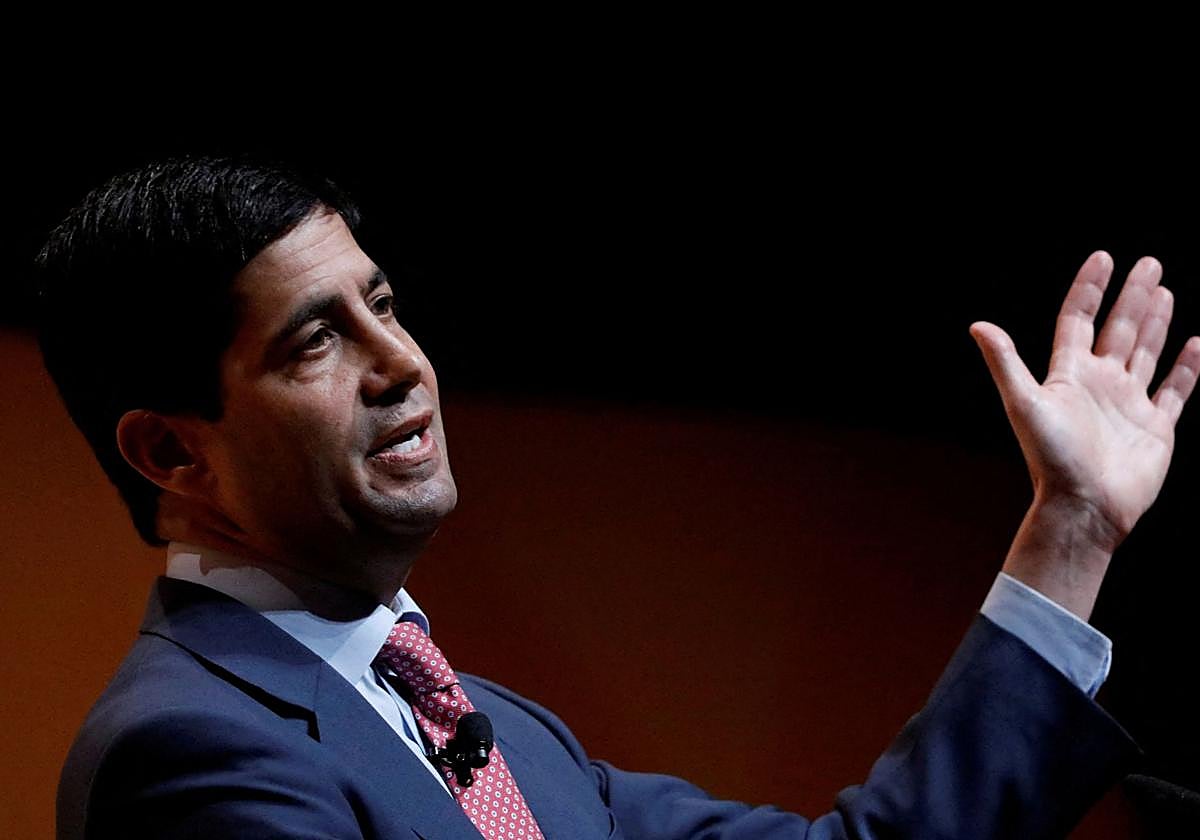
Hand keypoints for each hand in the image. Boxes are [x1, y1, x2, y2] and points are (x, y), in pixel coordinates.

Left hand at [970, 251, 1199, 617]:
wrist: (1084, 506)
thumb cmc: (1051, 457)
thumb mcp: (1024, 403)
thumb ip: (1005, 362)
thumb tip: (978, 325)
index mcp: (1069, 375)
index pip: (1079, 321)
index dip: (1090, 289)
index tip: (1103, 258)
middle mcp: (1100, 384)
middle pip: (1119, 329)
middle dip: (1133, 296)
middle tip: (1149, 263)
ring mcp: (1129, 404)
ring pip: (1147, 352)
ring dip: (1156, 322)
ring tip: (1163, 290)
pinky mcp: (1156, 427)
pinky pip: (1176, 390)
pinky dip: (1186, 367)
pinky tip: (1193, 343)